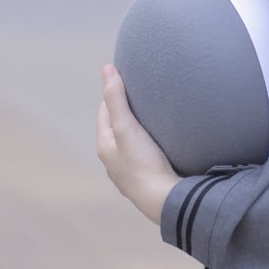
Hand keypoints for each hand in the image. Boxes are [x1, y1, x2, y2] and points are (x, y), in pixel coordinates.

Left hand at [96, 64, 180, 223]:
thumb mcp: (127, 126)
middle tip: (139, 98)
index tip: (125, 82)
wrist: (164, 200)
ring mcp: (129, 174)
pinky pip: (143, 159)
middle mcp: (114, 162)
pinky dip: (147, 149)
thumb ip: (116, 98)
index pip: (104, 113)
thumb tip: (107, 69)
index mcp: (105, 147)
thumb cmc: (143, 162)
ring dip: (136, 134)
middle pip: (116, 130)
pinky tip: (160, 148)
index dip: (112, 96)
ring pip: (129, 147)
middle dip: (124, 114)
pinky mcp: (146, 181)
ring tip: (151, 120)